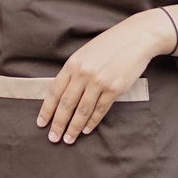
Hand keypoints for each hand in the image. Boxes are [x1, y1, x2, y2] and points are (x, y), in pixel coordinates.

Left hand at [38, 10, 175, 143]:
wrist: (136, 38)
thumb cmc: (110, 44)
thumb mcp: (85, 53)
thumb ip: (74, 71)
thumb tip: (62, 94)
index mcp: (73, 63)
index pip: (55, 91)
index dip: (47, 110)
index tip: (41, 123)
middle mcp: (83, 73)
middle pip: (66, 104)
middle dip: (58, 123)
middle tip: (53, 138)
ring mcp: (99, 82)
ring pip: (82, 110)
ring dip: (74, 127)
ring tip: (68, 139)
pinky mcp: (114, 89)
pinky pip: (100, 110)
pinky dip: (92, 122)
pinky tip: (86, 130)